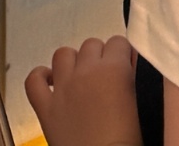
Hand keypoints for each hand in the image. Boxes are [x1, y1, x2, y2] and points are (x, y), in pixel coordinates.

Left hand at [24, 37, 142, 145]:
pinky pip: (34, 80)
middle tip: (106, 78)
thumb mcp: (144, 103)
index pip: (119, 42)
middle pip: (91, 45)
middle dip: (99, 57)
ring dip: (73, 62)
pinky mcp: (46, 108)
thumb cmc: (129, 141)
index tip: (126, 67)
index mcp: (114, 69)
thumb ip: (138, 76)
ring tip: (81, 77)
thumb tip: (132, 61)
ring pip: (63, 54)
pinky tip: (51, 82)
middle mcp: (86, 72)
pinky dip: (40, 77)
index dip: (123, 55)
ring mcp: (63, 88)